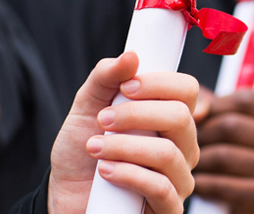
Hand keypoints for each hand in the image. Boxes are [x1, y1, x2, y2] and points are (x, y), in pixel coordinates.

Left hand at [48, 52, 198, 213]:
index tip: (127, 86)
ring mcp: (179, 179)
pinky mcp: (169, 209)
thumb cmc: (82, 153)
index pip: (188, 90)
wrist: (65, 196)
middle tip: (103, 120)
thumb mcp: (87, 108)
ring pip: (167, 154)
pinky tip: (105, 172)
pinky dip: (128, 174)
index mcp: (171, 118)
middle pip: (182, 117)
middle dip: (136, 114)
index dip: (160, 83)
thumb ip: (106, 79)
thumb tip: (131, 55)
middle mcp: (183, 147)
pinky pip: (160, 188)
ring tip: (94, 148)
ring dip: (124, 147)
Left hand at [193, 89, 253, 213]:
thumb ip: (212, 103)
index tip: (196, 116)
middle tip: (185, 142)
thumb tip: (197, 109)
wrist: (246, 197)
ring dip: (199, 160)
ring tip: (189, 161)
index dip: (214, 106)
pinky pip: (223, 185)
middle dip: (202, 134)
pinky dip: (204, 184)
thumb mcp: (230, 119)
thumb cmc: (235, 150)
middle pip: (232, 126)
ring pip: (224, 156)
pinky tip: (198, 181)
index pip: (245, 100)